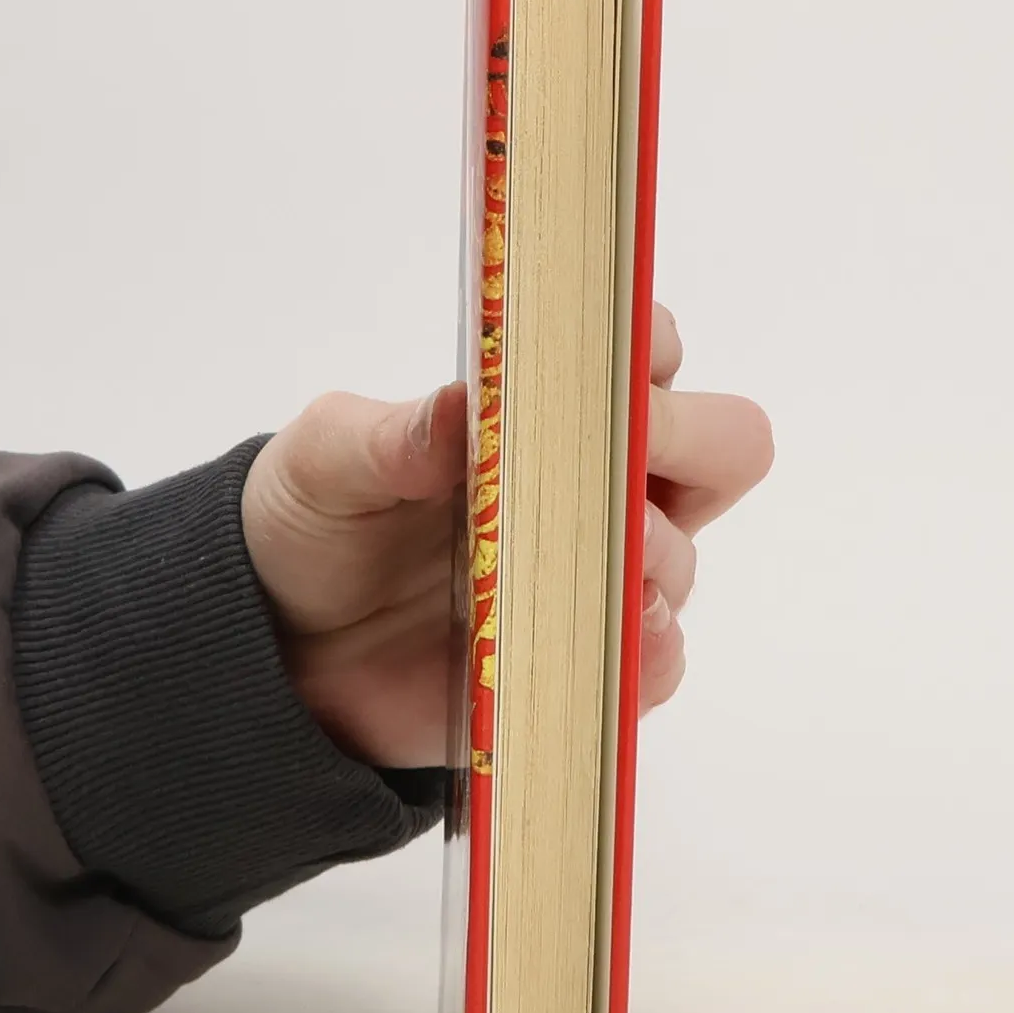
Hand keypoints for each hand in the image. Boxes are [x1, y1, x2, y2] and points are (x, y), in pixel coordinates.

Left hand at [241, 305, 772, 768]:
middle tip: (615, 472)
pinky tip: (593, 647)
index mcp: (550, 407)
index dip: (647, 351)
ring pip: (685, 560)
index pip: (649, 349)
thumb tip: (467, 403)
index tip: (609, 373)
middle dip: (691, 449)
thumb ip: (390, 434)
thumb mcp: (325, 461)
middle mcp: (600, 484)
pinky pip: (658, 663)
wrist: (290, 645)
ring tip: (569, 575)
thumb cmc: (321, 521)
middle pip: (723, 445)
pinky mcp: (591, 661)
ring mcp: (603, 576)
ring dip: (646, 563)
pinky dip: (642, 656)